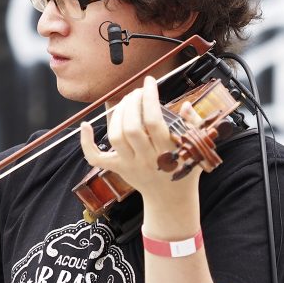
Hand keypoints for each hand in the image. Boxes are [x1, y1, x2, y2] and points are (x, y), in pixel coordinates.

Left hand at [79, 76, 203, 235]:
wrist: (171, 200)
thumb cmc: (185, 170)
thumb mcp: (198, 148)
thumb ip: (194, 125)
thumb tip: (185, 104)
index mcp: (168, 152)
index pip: (155, 122)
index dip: (149, 98)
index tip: (149, 82)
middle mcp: (147, 159)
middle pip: (132, 128)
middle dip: (132, 103)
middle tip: (137, 92)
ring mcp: (130, 165)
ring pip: (115, 137)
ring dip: (117, 113)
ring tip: (125, 101)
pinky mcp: (118, 169)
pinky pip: (96, 158)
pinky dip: (86, 143)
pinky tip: (86, 125)